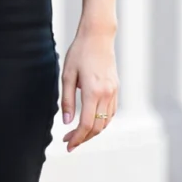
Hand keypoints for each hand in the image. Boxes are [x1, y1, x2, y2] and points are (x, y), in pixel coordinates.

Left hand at [60, 24, 117, 151]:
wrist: (98, 36)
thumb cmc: (80, 53)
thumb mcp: (67, 76)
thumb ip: (66, 100)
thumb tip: (65, 122)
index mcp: (93, 92)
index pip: (86, 124)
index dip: (76, 138)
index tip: (67, 145)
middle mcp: (106, 94)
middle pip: (97, 127)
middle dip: (83, 138)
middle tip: (69, 142)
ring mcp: (114, 92)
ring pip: (106, 122)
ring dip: (93, 132)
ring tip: (78, 135)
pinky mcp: (116, 89)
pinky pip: (111, 113)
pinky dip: (102, 122)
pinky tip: (91, 122)